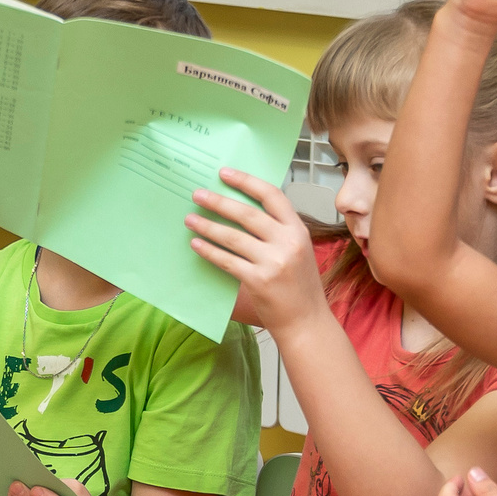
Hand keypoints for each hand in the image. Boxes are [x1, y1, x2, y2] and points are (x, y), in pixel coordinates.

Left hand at [186, 168, 332, 333]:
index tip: (224, 173)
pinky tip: (196, 244)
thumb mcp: (297, 250)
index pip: (272, 196)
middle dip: (219, 201)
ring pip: (234, 237)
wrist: (306, 322)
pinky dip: (210, 251)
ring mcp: (275, 262)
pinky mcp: (260, 281)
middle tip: (197, 194)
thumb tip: (239, 211)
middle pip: (247, 214)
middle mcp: (288, 242)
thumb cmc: (298, 287)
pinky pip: (228, 261)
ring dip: (208, 226)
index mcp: (298, 230)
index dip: (247, 181)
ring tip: (189, 219)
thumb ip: (277, 231)